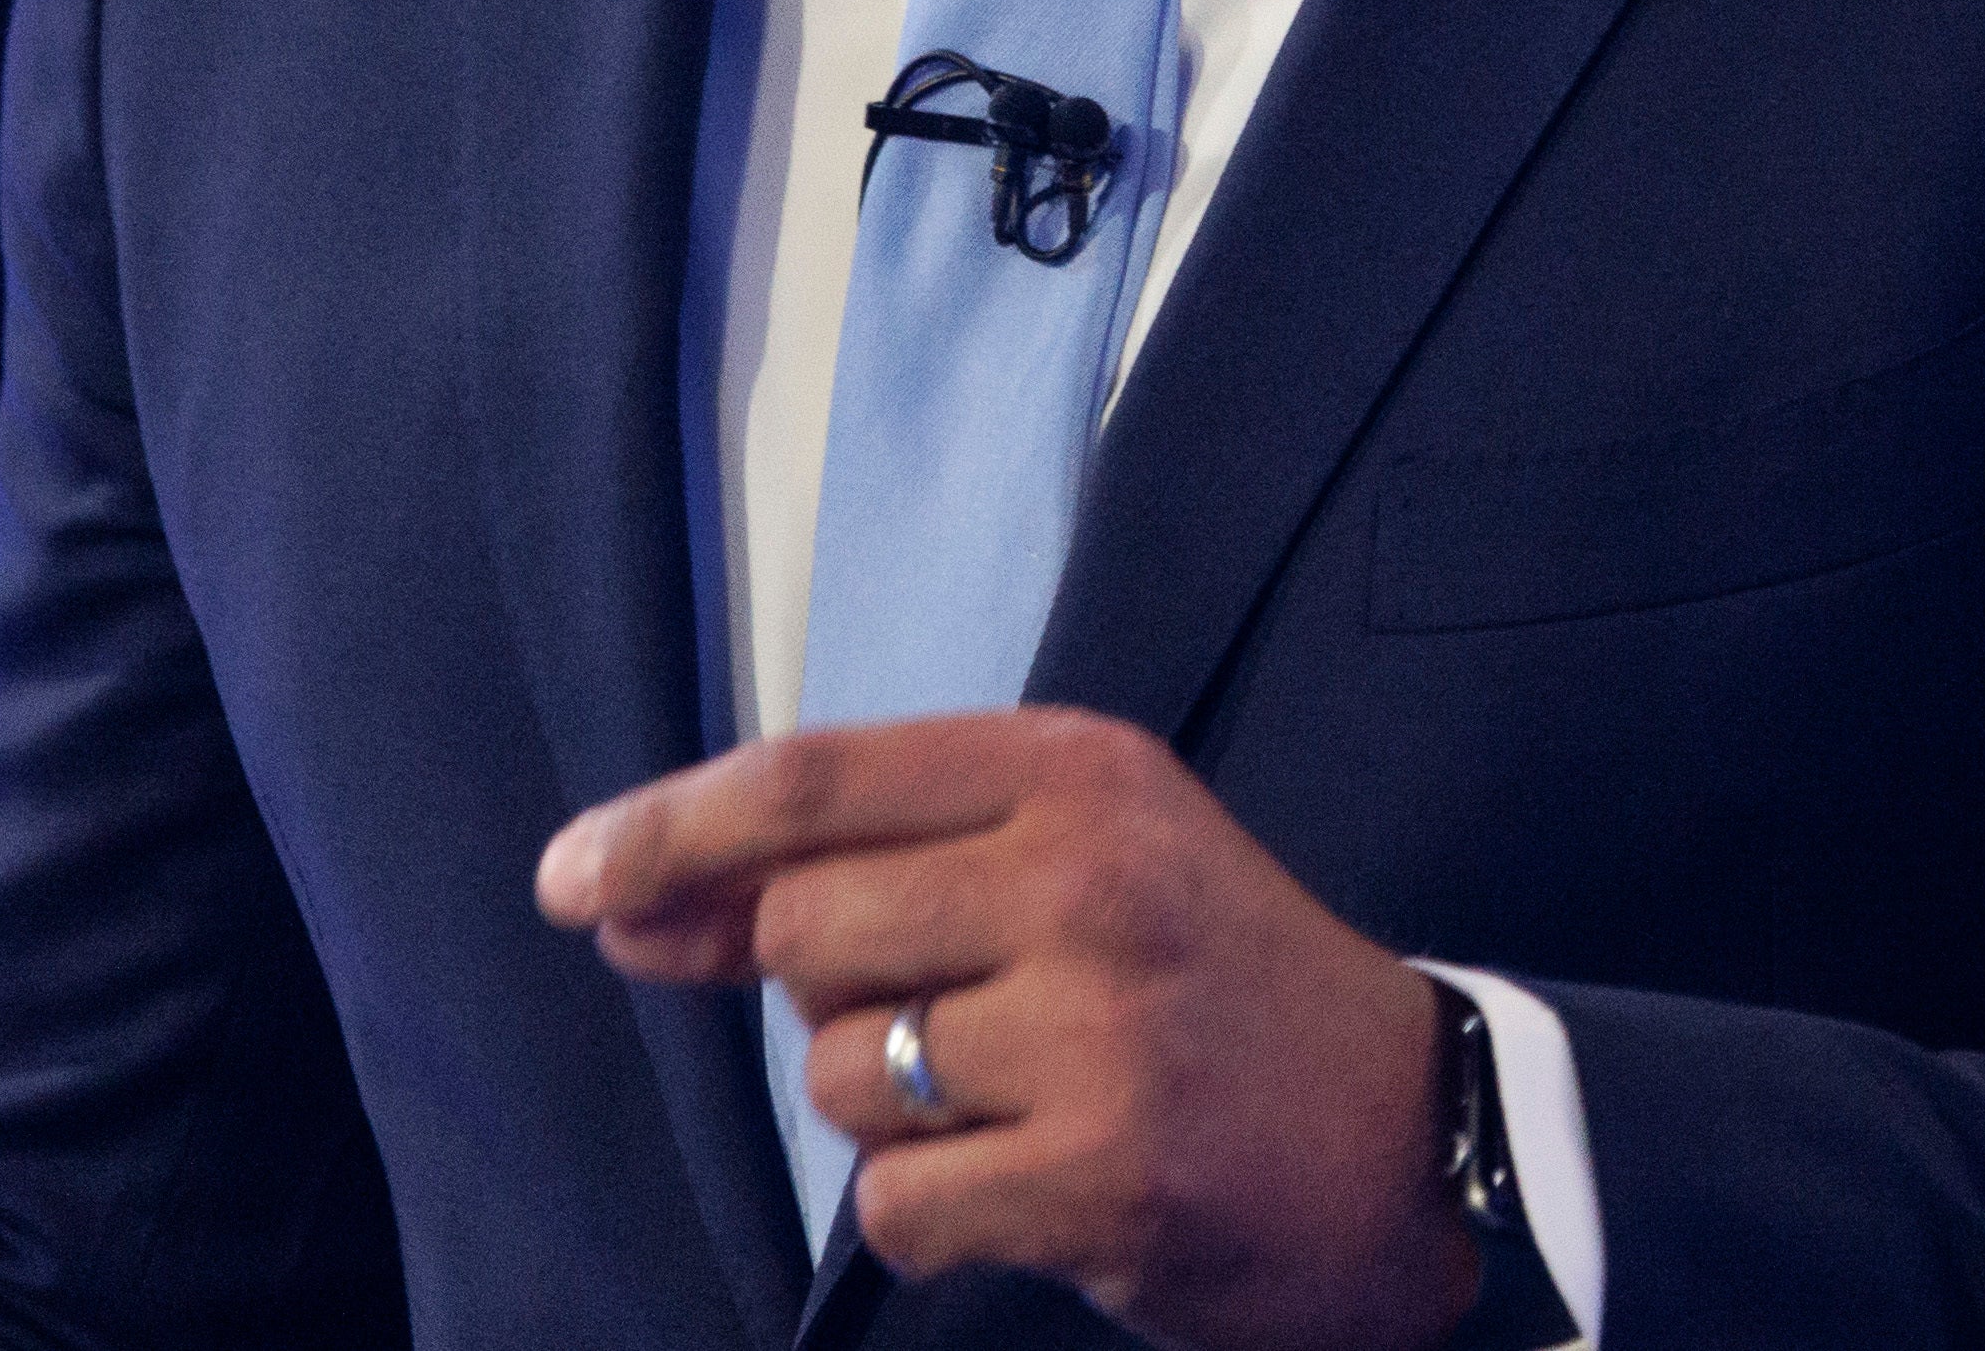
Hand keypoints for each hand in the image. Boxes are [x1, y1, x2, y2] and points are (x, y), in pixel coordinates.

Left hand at [538, 706, 1475, 1350]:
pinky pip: (897, 1203)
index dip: (668, 831)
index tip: (571, 882)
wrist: (1413, 1131)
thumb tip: (620, 903)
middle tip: (958, 1018)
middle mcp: (1089, 876)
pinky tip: (1042, 1183)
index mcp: (1079, 771)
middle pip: (803, 930)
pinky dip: (938, 1214)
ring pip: (841, 1078)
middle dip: (830, 995)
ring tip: (1031, 1098)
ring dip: (896, 1110)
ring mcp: (1101, 1028)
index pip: (812, 782)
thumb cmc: (1207, 984)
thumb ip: (853, 875)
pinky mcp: (1106, 1172)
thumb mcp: (1064, 868)